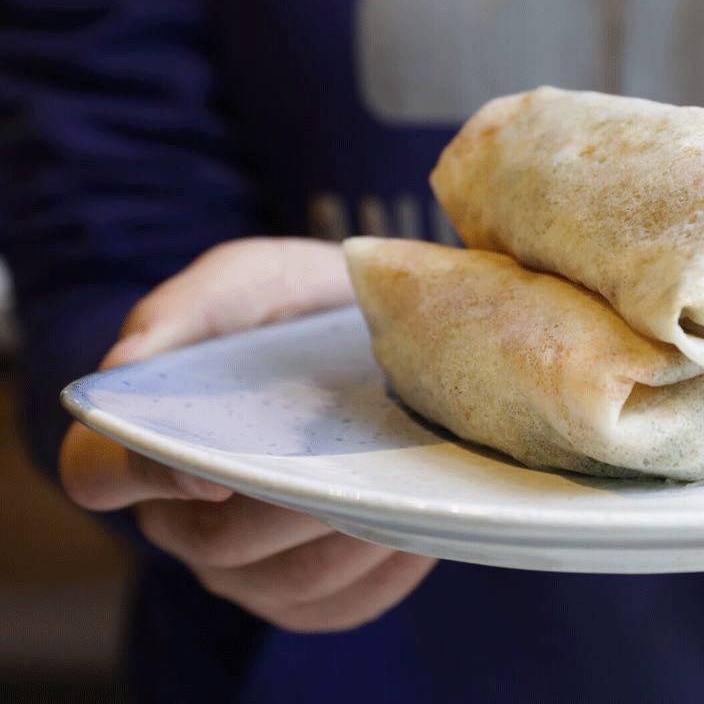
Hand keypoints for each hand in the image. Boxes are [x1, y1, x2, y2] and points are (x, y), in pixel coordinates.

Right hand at [60, 238, 436, 631]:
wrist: (369, 337)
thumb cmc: (293, 309)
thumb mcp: (247, 282)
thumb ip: (188, 309)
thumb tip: (129, 357)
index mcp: (143, 439)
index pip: (97, 475)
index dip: (144, 478)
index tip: (214, 470)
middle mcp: (181, 518)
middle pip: (217, 542)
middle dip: (289, 510)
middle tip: (354, 467)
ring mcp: (245, 567)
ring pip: (290, 582)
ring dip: (352, 541)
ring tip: (402, 493)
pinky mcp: (311, 594)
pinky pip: (343, 604)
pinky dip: (388, 571)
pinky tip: (422, 526)